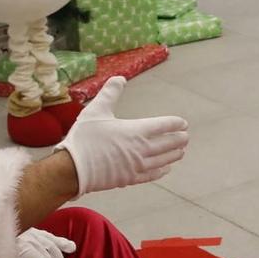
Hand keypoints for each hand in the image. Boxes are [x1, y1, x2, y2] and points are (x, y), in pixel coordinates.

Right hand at [58, 76, 189, 194]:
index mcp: (136, 130)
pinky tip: (165, 169)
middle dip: (179, 139)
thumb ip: (110, 93)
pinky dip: (161, 171)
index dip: (175, 124)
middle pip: (168, 143)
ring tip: (181, 152)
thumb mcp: (96, 110)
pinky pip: (151, 175)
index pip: (163, 125)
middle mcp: (141, 149)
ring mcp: (136, 165)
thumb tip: (120, 78)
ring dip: (174, 155)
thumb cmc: (84, 138)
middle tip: (186, 137)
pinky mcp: (129, 179)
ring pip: (162, 160)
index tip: (183, 123)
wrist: (72, 168)